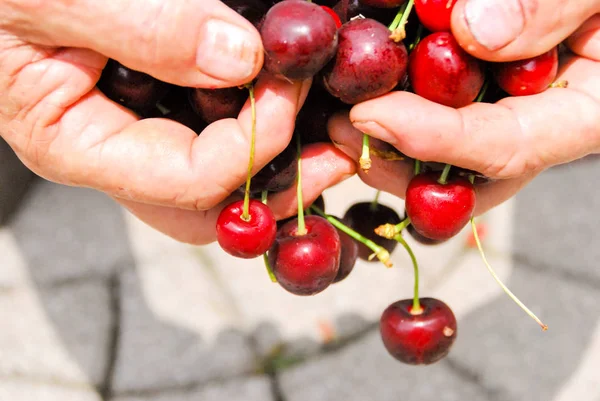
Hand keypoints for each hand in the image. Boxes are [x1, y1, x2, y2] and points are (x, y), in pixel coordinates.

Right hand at [0, 0, 355, 243]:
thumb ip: (141, 25)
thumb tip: (240, 59)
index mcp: (78, 144)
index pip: (190, 180)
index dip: (255, 144)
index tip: (291, 87)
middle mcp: (116, 151)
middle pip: (216, 204)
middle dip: (286, 182)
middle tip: (342, 145)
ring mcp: (139, 130)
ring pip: (224, 175)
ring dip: (285, 156)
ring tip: (333, 122)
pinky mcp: (156, 102)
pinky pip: (216, 130)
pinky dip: (260, 117)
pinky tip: (292, 90)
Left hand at [330, 0, 599, 214]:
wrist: (593, 1)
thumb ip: (555, 6)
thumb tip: (477, 32)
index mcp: (581, 115)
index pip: (504, 148)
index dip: (434, 139)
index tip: (371, 116)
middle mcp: (538, 126)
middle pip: (462, 177)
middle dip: (395, 164)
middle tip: (341, 130)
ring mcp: (507, 112)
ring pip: (442, 155)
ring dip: (387, 143)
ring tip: (339, 114)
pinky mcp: (484, 92)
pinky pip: (439, 111)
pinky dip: (399, 103)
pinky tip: (363, 87)